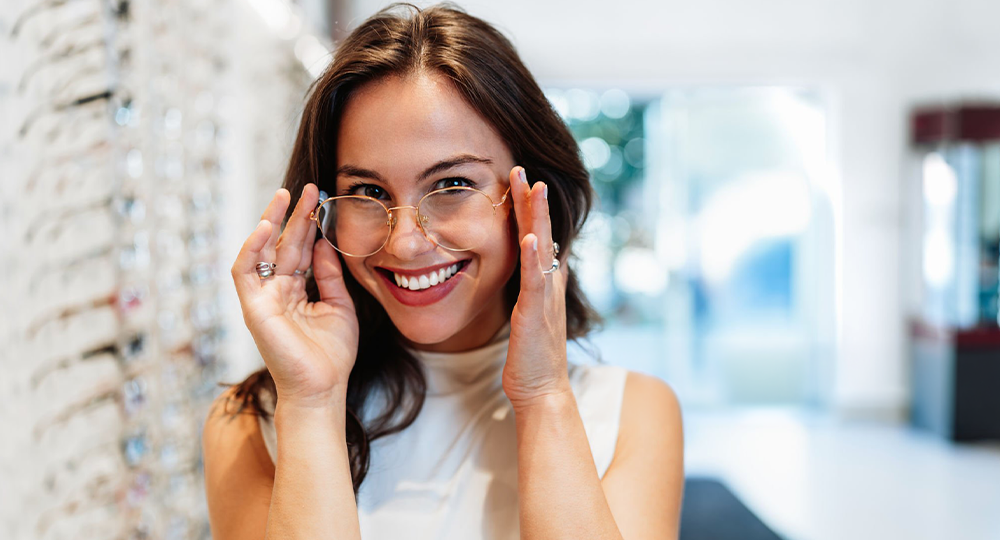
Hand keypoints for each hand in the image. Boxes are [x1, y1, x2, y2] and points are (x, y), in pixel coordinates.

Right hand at [231, 184, 358, 408]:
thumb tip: (324, 242)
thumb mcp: (339, 306)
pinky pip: (245, 271)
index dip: (309, 226)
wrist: (322, 388)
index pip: (300, 250)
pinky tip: (267, 226)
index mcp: (295, 292)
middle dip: (295, 216)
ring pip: (261, 251)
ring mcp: (262, 298)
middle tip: (309, 189)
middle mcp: (276, 291)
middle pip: (283, 245)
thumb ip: (329, 275)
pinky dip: (252, 247)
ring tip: (285, 196)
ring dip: (270, 222)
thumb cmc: (331, 355)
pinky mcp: (253, 307)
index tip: (321, 200)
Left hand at [501, 166, 572, 408]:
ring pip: (541, 248)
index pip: (539, 237)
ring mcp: (545, 298)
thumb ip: (533, 290)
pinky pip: (536, 281)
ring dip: (536, 217)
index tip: (523, 181)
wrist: (542, 391)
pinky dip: (532, 258)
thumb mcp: (531, 315)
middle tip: (522, 169)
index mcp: (545, 283)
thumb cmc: (532, 358)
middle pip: (542, 233)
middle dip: (532, 201)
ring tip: (532, 187)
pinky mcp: (536, 314)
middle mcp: (550, 284)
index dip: (532, 210)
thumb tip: (534, 270)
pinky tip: (528, 237)